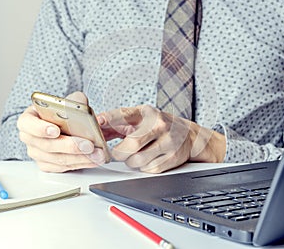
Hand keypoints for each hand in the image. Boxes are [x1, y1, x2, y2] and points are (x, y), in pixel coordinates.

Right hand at [17, 92, 105, 171]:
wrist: (67, 121)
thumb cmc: (65, 110)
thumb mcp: (71, 99)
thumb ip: (76, 101)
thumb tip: (84, 111)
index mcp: (29, 118)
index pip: (28, 123)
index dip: (40, 128)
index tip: (56, 130)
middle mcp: (30, 138)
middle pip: (47, 145)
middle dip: (71, 146)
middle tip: (89, 145)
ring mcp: (37, 153)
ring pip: (58, 159)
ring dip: (81, 158)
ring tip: (98, 154)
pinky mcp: (47, 165)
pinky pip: (64, 168)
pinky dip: (81, 163)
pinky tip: (94, 159)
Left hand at [98, 105, 225, 172]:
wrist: (187, 135)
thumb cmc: (157, 126)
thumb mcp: (139, 119)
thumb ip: (116, 125)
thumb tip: (96, 129)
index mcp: (146, 113)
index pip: (126, 114)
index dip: (111, 118)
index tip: (99, 121)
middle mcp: (159, 125)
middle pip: (132, 144)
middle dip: (119, 153)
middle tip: (117, 153)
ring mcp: (168, 141)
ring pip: (138, 160)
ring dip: (131, 161)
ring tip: (136, 154)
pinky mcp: (173, 157)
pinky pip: (149, 169)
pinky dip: (144, 167)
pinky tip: (149, 158)